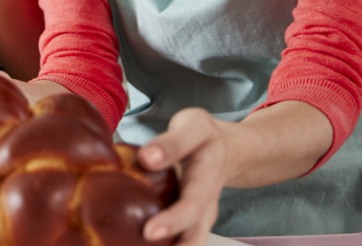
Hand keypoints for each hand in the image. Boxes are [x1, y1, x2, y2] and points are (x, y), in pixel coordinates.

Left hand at [135, 101, 330, 243]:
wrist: (226, 150)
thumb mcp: (194, 126)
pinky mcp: (190, 223)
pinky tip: (135, 244)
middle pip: (194, 235)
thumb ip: (172, 142)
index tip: (150, 232)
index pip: (191, 204)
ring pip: (191, 242)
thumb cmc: (204, 138)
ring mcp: (200, 218)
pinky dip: (165, 245)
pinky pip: (180, 241)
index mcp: (207, 179)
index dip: (173, 221)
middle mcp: (206, 205)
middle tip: (147, 243)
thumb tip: (147, 158)